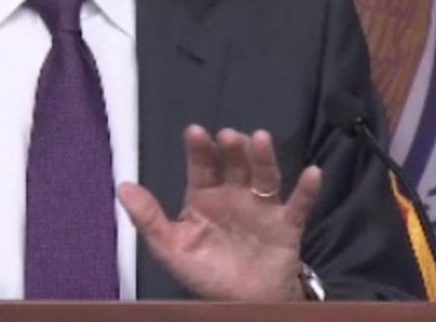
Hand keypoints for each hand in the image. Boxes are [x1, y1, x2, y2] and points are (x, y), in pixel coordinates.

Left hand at [118, 126, 321, 301]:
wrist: (242, 304)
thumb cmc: (204, 271)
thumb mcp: (170, 248)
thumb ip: (148, 219)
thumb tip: (122, 187)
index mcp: (204, 195)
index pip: (201, 165)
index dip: (199, 148)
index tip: (195, 132)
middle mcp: (234, 194)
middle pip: (235, 164)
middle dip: (232, 148)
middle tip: (228, 135)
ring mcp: (262, 208)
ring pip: (265, 176)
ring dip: (263, 158)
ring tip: (260, 139)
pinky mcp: (286, 227)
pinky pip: (299, 206)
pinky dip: (307, 190)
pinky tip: (313, 173)